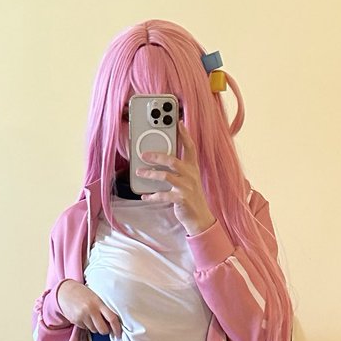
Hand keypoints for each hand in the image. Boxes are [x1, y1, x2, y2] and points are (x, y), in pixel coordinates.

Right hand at [56, 279, 121, 336]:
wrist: (65, 291)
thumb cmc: (84, 294)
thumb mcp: (96, 297)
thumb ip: (104, 308)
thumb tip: (112, 324)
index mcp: (98, 302)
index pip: (112, 318)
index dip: (117, 328)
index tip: (118, 333)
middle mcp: (91, 310)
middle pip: (103, 329)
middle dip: (105, 330)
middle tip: (104, 326)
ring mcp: (82, 316)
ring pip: (94, 330)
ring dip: (95, 327)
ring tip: (91, 317)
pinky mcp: (75, 320)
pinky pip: (85, 328)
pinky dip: (86, 325)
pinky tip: (84, 317)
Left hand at [137, 120, 216, 235]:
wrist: (200, 218)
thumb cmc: (191, 197)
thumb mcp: (188, 180)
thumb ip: (179, 169)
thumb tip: (159, 160)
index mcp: (193, 168)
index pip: (190, 147)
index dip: (185, 134)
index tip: (178, 122)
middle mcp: (191, 175)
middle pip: (172, 160)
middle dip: (156, 156)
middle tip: (143, 154)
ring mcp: (186, 187)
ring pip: (165, 176)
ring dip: (150, 174)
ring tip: (140, 172)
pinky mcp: (181, 199)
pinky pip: (162, 195)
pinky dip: (152, 196)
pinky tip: (145, 196)